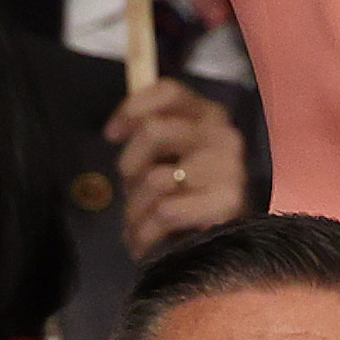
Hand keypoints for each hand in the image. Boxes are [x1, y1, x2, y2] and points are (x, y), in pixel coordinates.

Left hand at [106, 80, 252, 259]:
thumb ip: (153, 138)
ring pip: (155, 178)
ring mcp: (228, 168)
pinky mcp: (227, 203)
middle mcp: (223, 135)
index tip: (111, 135)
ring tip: (138, 226)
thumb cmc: (189, 199)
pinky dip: (147, 233)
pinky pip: (165, 211)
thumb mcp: (171, 160)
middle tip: (131, 191)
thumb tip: (116, 129)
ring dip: (135, 210)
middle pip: (153, 130)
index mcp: (209, 116)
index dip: (133, 108)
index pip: (169, 91)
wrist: (228, 248)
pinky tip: (147, 242)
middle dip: (129, 165)